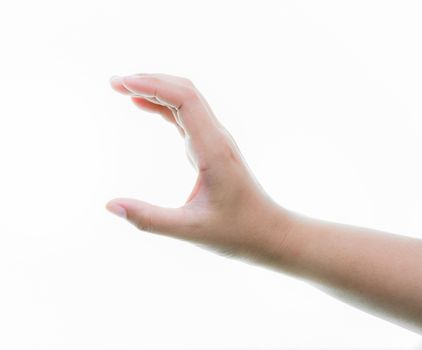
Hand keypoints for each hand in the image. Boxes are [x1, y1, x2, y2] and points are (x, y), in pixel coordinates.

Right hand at [106, 73, 293, 260]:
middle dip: (150, 81)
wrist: (268, 231)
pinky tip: (144, 106)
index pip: (185, 100)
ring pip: (187, 100)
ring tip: (123, 88)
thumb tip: (109, 206)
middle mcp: (216, 138)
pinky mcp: (211, 147)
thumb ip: (149, 219)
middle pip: (185, 91)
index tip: (122, 84)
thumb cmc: (236, 232)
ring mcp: (215, 141)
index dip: (153, 86)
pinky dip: (164, 106)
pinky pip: (186, 116)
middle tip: (114, 83)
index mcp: (213, 150)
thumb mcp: (190, 230)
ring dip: (156, 90)